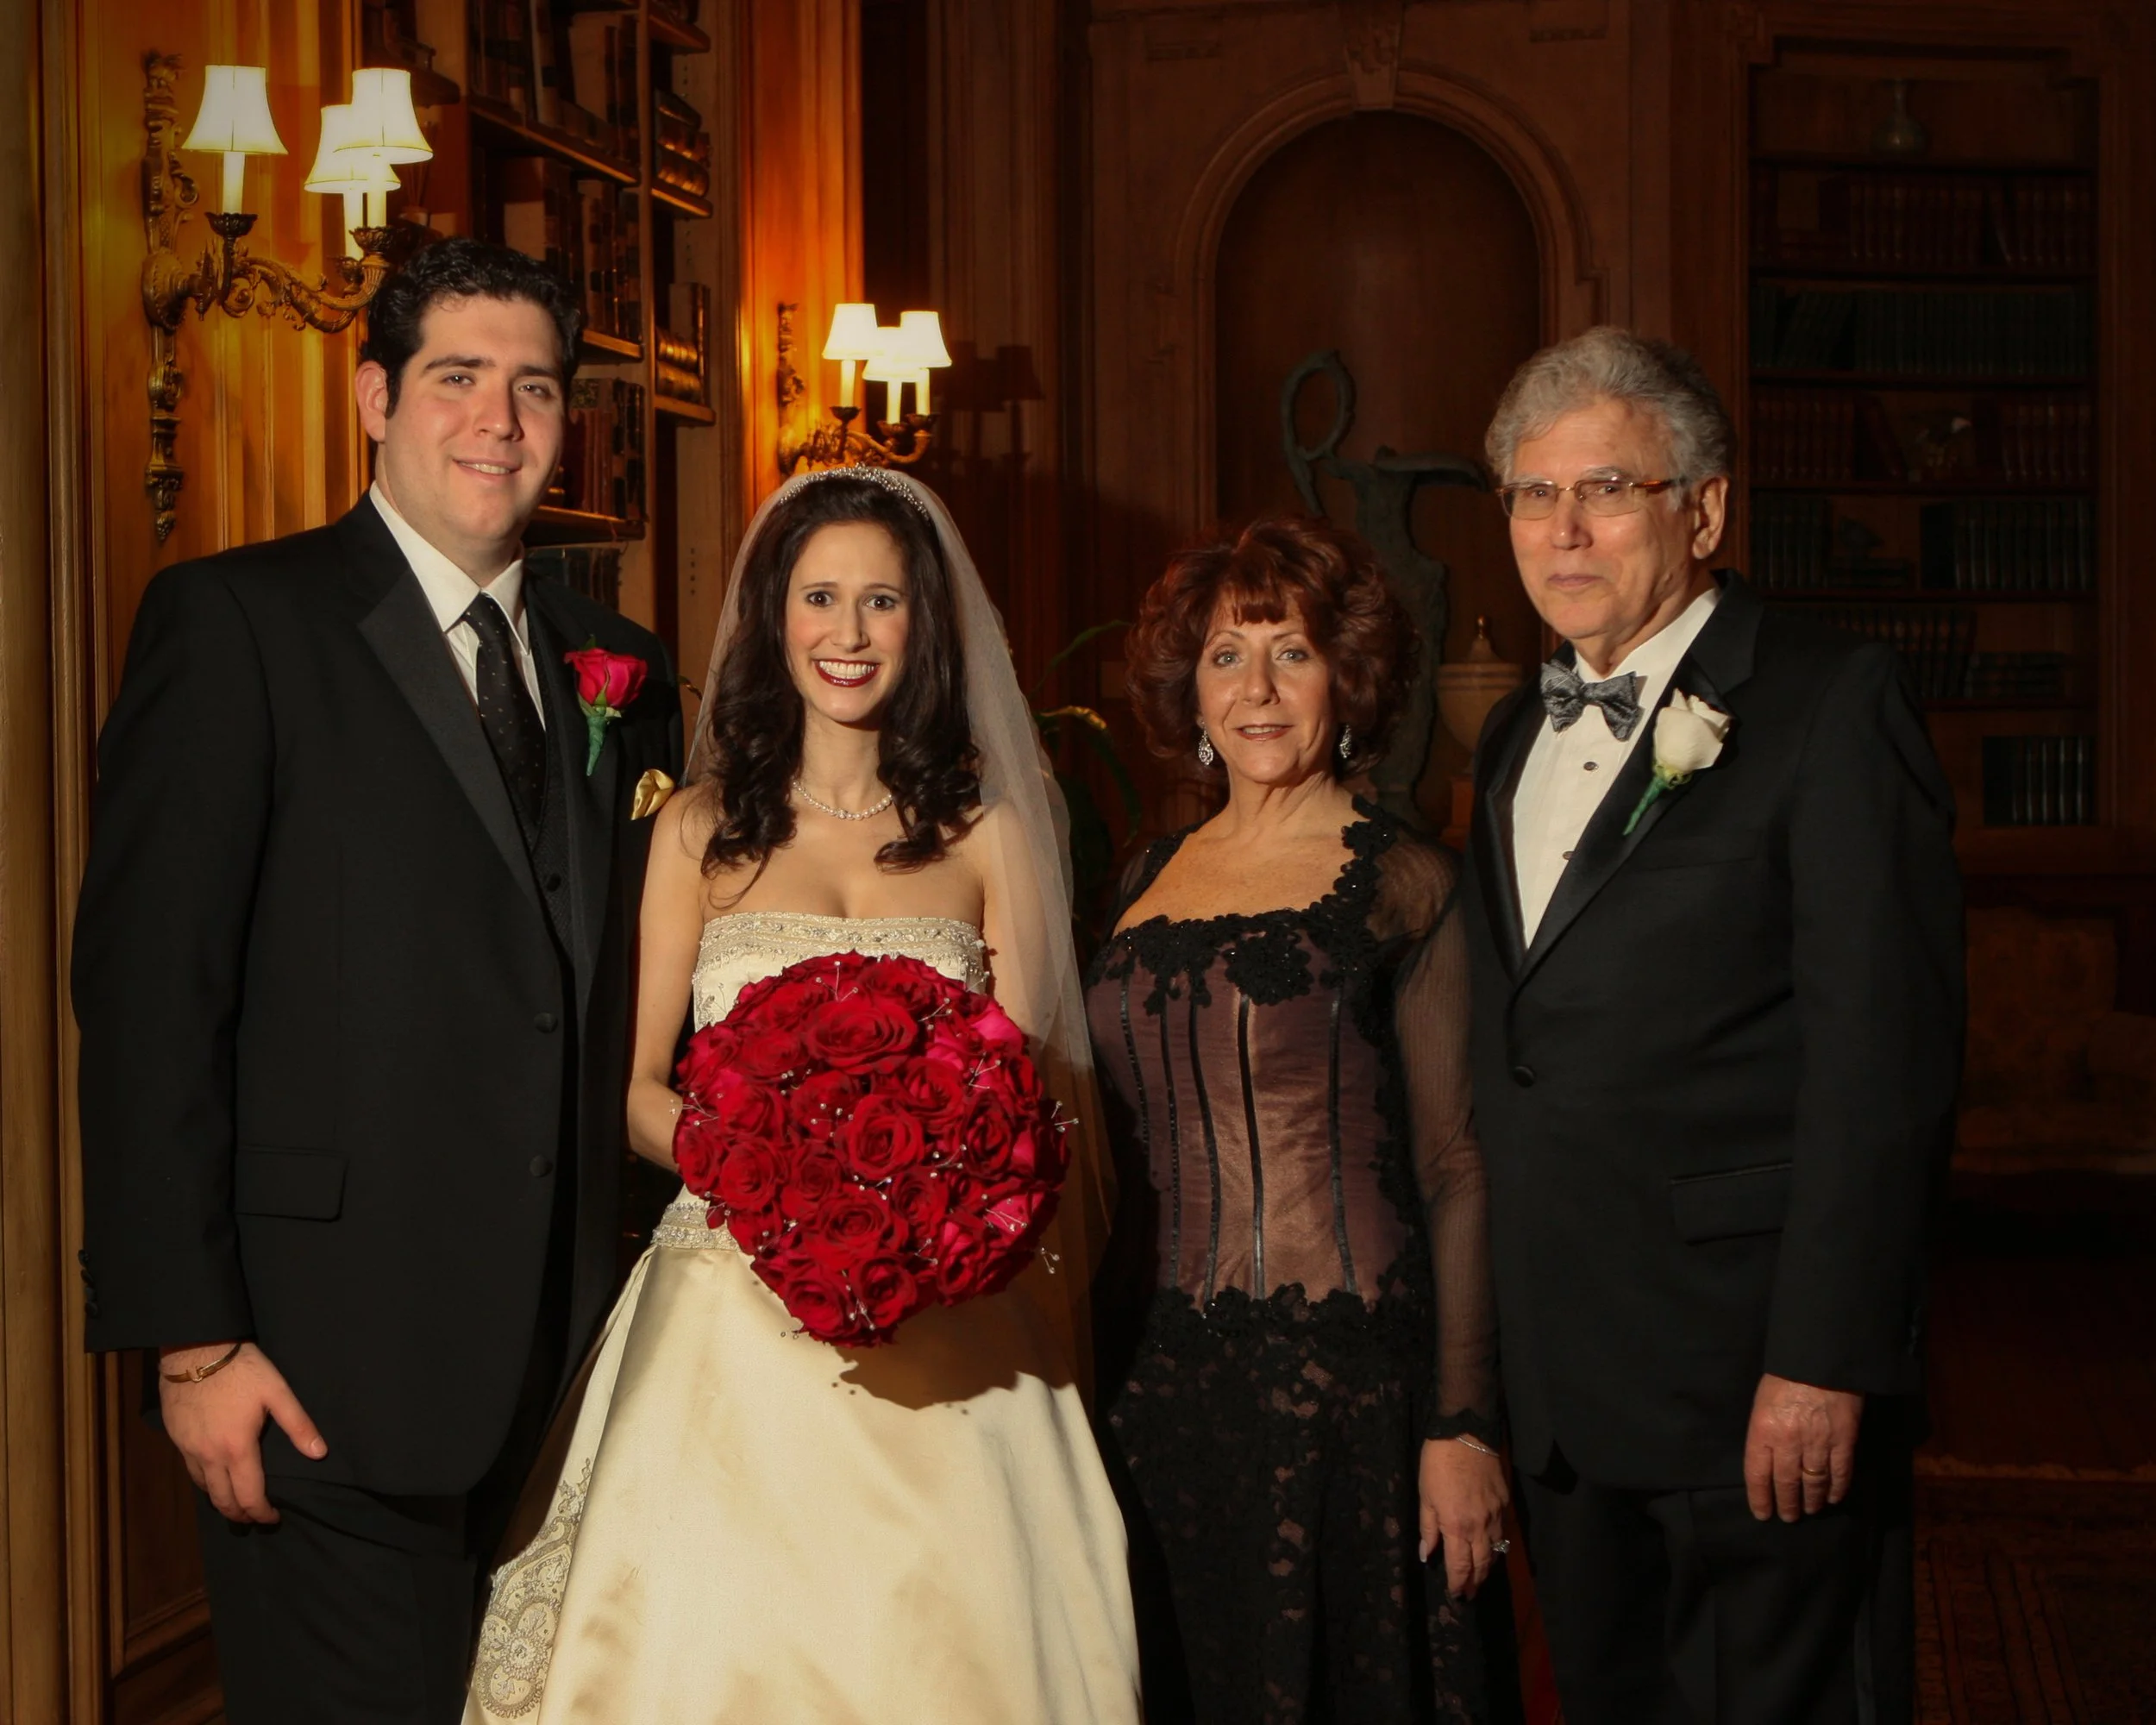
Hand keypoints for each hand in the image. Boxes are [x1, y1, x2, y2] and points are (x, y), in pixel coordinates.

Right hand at [158, 1342, 326, 1523]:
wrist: (194, 1350)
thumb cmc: (242, 1369)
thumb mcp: (277, 1392)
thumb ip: (298, 1425)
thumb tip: (319, 1453)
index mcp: (237, 1449)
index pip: (249, 1495)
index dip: (261, 1512)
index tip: (273, 1518)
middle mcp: (209, 1456)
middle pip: (222, 1499)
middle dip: (240, 1514)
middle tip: (254, 1518)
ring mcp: (188, 1449)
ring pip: (203, 1488)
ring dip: (220, 1500)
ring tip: (236, 1502)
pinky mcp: (176, 1439)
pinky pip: (190, 1471)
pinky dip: (204, 1483)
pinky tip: (213, 1478)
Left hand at [1418, 1437, 1509, 1598]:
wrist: (1465, 1434)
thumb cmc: (1437, 1464)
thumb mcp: (1425, 1497)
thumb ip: (1428, 1529)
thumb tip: (1427, 1556)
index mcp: (1457, 1527)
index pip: (1461, 1567)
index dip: (1459, 1584)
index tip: (1456, 1595)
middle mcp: (1481, 1527)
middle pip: (1483, 1564)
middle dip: (1476, 1582)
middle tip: (1470, 1593)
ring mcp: (1497, 1515)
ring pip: (1497, 1551)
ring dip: (1488, 1567)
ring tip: (1480, 1576)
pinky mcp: (1506, 1502)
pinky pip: (1505, 1532)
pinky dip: (1499, 1545)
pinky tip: (1492, 1547)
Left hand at [1743, 1372, 1861, 1522]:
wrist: (1821, 1360)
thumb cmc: (1784, 1378)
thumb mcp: (1761, 1403)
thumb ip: (1764, 1433)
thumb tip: (1767, 1462)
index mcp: (1763, 1430)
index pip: (1757, 1474)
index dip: (1760, 1498)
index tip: (1763, 1513)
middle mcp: (1788, 1442)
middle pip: (1786, 1483)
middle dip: (1787, 1504)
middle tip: (1788, 1517)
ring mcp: (1818, 1443)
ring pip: (1813, 1484)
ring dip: (1811, 1501)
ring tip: (1808, 1510)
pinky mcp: (1844, 1442)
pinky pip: (1840, 1474)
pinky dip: (1836, 1490)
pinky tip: (1833, 1499)